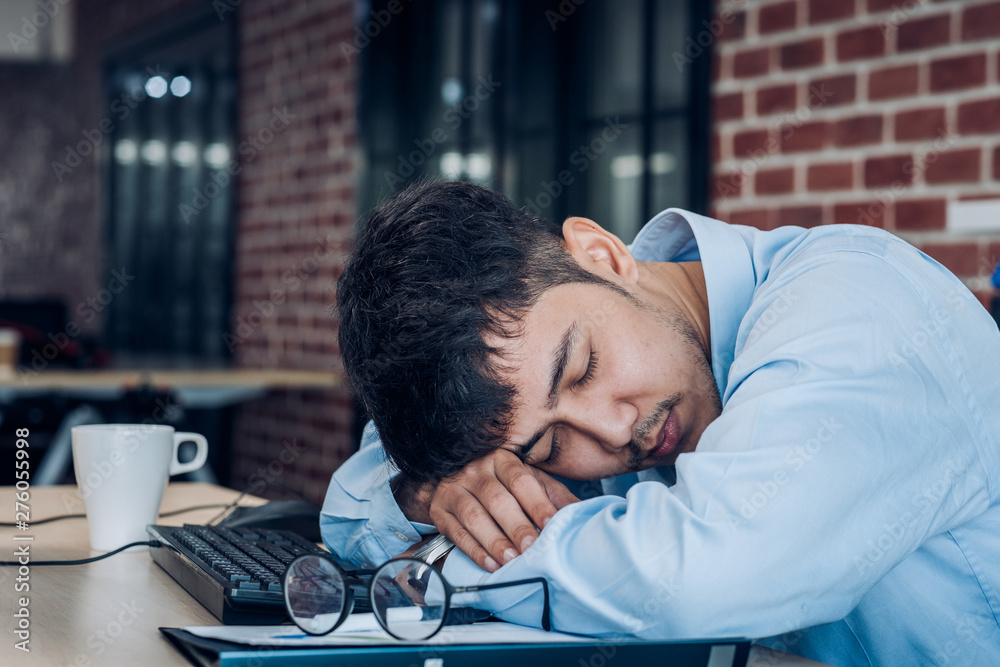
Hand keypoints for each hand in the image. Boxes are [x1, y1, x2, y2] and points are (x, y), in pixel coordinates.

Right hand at [426, 449, 578, 571]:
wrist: (454, 479)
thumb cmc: (500, 484)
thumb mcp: (530, 481)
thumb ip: (554, 496)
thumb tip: (582, 514)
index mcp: (502, 459)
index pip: (521, 480)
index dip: (537, 503)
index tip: (551, 524)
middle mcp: (476, 470)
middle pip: (497, 499)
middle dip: (516, 526)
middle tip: (531, 548)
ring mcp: (454, 489)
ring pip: (474, 516)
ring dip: (494, 541)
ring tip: (511, 560)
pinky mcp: (440, 510)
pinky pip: (456, 532)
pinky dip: (474, 550)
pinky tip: (490, 564)